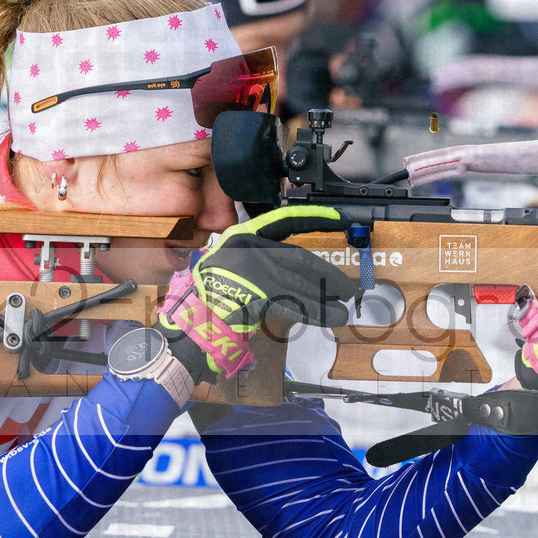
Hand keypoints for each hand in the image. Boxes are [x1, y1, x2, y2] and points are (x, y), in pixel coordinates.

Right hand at [156, 206, 356, 382]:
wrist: (191, 318)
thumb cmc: (214, 295)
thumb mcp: (236, 265)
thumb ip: (265, 262)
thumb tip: (305, 276)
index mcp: (245, 237)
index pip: (286, 220)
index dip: (315, 219)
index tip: (341, 219)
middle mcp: (250, 250)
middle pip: (299, 260)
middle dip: (327, 276)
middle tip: (346, 289)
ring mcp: (253, 272)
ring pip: (300, 286)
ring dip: (325, 300)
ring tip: (343, 310)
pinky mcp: (257, 296)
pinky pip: (295, 303)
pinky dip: (317, 313)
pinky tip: (331, 318)